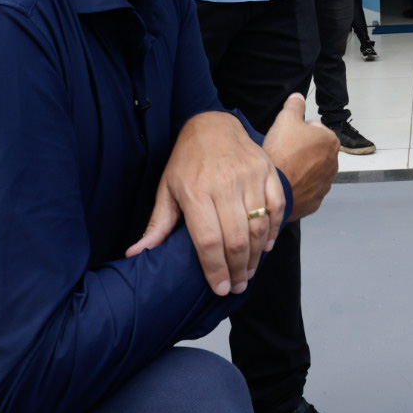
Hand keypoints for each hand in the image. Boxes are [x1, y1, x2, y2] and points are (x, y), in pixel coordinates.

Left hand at [125, 110, 284, 296]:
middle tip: (237, 285)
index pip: (208, 241)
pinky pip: (277, 207)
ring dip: (256, 256)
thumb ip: (157, 224)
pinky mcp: (267, 170)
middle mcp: (224, 183)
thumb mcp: (167, 189)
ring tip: (249, 271)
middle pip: (237, 239)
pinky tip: (265, 246)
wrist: (213, 123)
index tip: (220, 289)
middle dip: (238, 270)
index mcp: (195, 191)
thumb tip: (136, 254)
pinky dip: (273, 230)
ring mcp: (249, 175)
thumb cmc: (187, 160)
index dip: (216, 270)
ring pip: (259, 226)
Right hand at [262, 94, 338, 220]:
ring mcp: (326, 184)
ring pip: (312, 171)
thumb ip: (295, 105)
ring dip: (301, 169)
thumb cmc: (282, 152)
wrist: (276, 188)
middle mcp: (334, 163)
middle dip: (301, 150)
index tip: (287, 137)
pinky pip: (307, 189)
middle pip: (314, 151)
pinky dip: (299, 186)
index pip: (314, 129)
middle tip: (283, 152)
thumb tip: (298, 97)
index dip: (298, 131)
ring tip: (284, 168)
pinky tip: (286, 183)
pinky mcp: (316, 201)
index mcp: (330, 140)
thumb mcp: (286, 119)